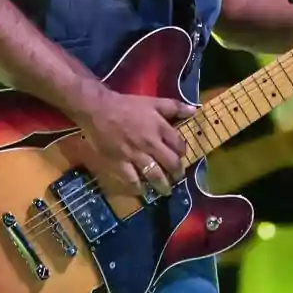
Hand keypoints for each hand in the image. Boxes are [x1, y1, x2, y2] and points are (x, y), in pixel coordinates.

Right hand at [75, 84, 194, 196]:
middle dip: (177, 173)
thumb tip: (194, 110)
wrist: (99, 109)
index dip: (182, 153)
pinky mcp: (120, 162)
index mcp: (160, 128)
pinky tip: (141, 191)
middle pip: (171, 164)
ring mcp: (136, 155)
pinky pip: (132, 180)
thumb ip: (174, 106)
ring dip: (162, 185)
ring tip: (165, 190)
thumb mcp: (153, 101)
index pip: (179, 146)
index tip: (181, 156)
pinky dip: (138, 188)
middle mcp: (151, 143)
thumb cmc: (127, 105)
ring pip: (155, 175)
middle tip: (176, 177)